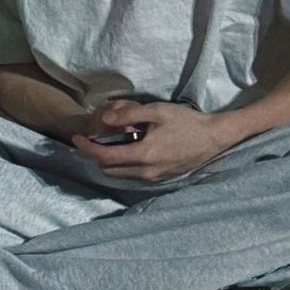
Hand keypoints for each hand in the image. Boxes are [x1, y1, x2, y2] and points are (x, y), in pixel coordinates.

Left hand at [72, 99, 226, 181]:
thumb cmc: (186, 122)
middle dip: (95, 155)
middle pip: (108, 169)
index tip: (76, 138)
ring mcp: (154, 178)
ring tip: (109, 141)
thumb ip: (129, 113)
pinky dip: (123, 164)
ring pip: (120, 174)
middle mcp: (145, 172)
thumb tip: (104, 118)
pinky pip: (133, 175)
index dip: (86, 148)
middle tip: (91, 138)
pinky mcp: (160, 178)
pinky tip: (128, 147)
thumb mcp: (157, 111)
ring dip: (109, 160)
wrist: (213, 138)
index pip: (104, 156)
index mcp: (143, 155)